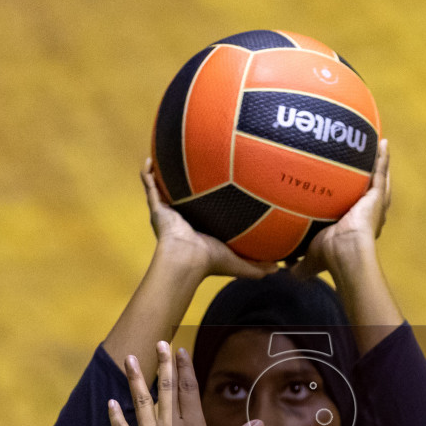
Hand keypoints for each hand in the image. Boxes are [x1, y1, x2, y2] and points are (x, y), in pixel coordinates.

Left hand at [108, 340, 259, 425]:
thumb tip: (259, 424)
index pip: (189, 391)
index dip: (185, 369)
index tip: (180, 351)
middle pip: (166, 389)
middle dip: (163, 364)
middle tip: (160, 343)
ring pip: (140, 402)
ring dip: (135, 379)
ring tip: (130, 359)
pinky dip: (115, 415)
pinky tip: (111, 401)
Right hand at [142, 161, 276, 279]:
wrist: (186, 260)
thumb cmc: (210, 262)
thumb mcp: (239, 263)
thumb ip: (258, 266)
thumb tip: (278, 268)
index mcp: (200, 229)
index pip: (205, 212)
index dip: (210, 200)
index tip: (219, 185)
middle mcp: (183, 219)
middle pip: (184, 198)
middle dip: (187, 184)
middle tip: (196, 165)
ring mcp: (169, 212)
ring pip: (165, 189)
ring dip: (164, 175)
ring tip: (167, 156)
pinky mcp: (157, 208)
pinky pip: (149, 186)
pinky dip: (147, 174)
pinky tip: (148, 160)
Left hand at [291, 138, 390, 280]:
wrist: (346, 253)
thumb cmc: (329, 258)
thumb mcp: (310, 260)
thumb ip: (298, 264)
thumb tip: (284, 268)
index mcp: (353, 226)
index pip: (352, 210)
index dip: (351, 201)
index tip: (344, 189)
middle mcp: (366, 214)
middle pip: (368, 191)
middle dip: (368, 179)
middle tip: (364, 162)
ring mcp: (373, 204)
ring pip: (378, 180)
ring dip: (378, 164)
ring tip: (376, 146)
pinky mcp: (377, 196)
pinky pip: (381, 172)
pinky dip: (383, 157)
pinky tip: (383, 142)